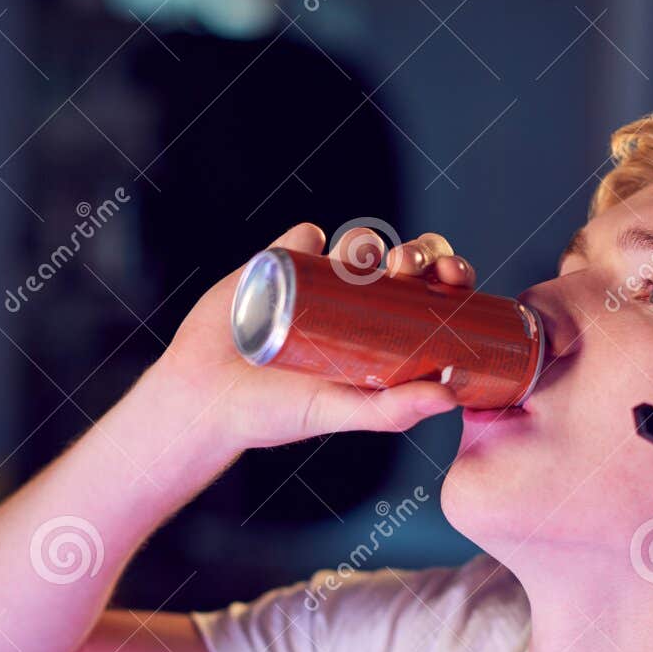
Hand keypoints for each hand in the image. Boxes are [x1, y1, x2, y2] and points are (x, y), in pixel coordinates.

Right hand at [145, 222, 478, 454]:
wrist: (200, 396)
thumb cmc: (271, 415)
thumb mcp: (335, 412)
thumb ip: (389, 411)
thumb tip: (450, 396)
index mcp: (383, 338)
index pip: (431, 298)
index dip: (448, 279)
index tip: (452, 278)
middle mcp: (356, 306)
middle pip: (402, 265)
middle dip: (414, 253)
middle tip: (407, 266)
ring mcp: (317, 282)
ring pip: (357, 247)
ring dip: (369, 243)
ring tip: (362, 261)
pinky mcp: (277, 263)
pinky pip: (304, 237)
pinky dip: (312, 235)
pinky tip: (314, 248)